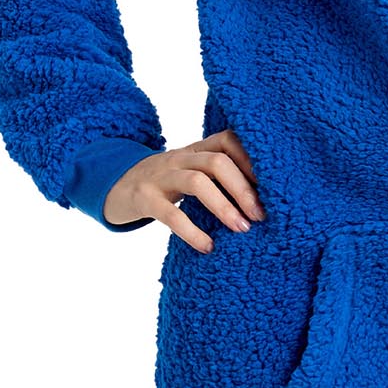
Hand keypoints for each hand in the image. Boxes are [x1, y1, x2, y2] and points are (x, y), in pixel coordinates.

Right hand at [104, 126, 264, 252]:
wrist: (115, 186)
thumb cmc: (165, 184)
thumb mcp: (191, 172)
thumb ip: (218, 177)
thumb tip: (262, 200)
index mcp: (195, 149)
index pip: (228, 140)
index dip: (252, 160)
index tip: (272, 186)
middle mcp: (179, 157)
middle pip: (218, 162)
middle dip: (244, 189)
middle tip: (261, 216)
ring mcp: (159, 176)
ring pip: (197, 182)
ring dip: (224, 207)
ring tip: (242, 229)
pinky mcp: (144, 198)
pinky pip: (170, 214)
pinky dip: (192, 232)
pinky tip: (208, 247)